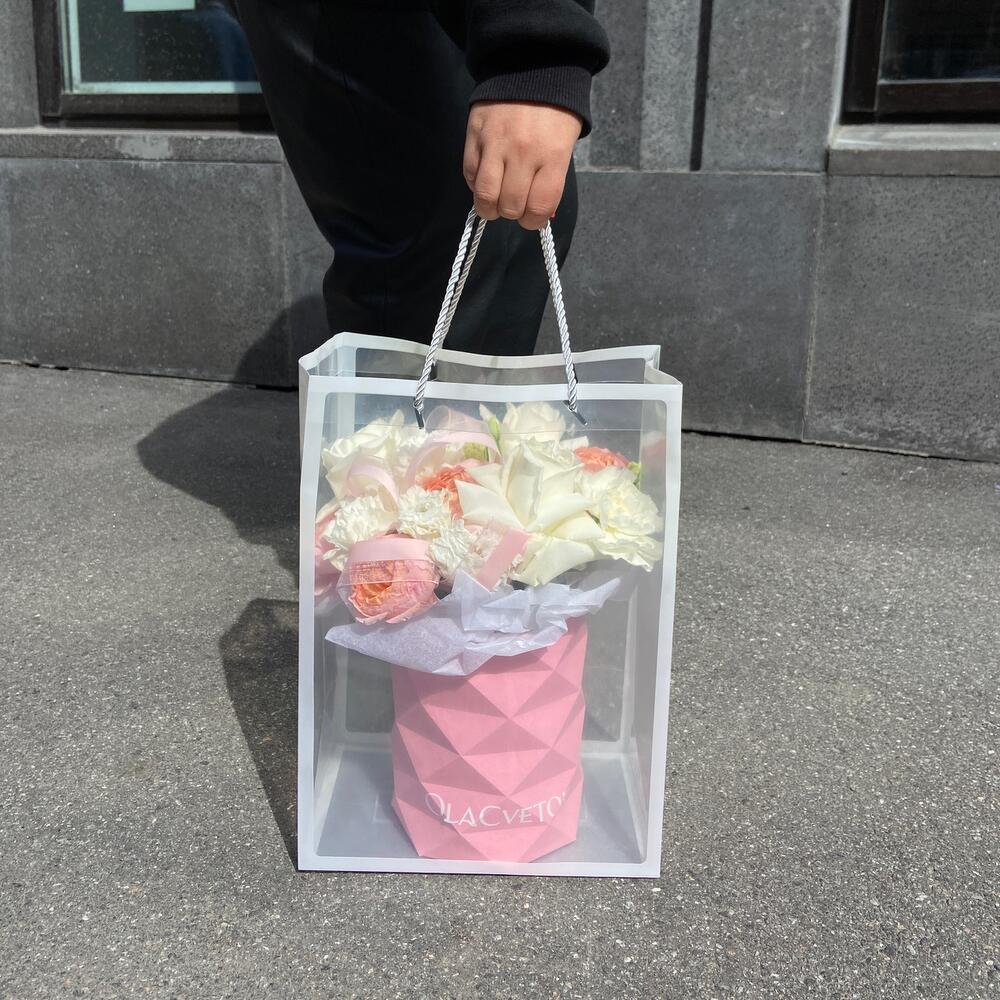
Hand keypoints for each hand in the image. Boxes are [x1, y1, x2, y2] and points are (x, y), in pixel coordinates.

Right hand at [463, 101, 581, 230]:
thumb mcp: (564, 145)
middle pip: (510, 206)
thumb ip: (550, 180)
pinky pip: (470, 174)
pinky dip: (476, 184)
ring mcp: (495, 144)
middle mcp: (523, 153)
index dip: (534, 221)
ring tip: (495, 201)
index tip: (532, 218)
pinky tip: (486, 178)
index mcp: (552, 156)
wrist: (532, 67)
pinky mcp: (474, 136)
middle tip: (515, 204)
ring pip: (485, 196)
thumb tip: (536, 213)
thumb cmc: (555, 113)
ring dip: (490, 207)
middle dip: (513, 213)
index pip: (538, 207)